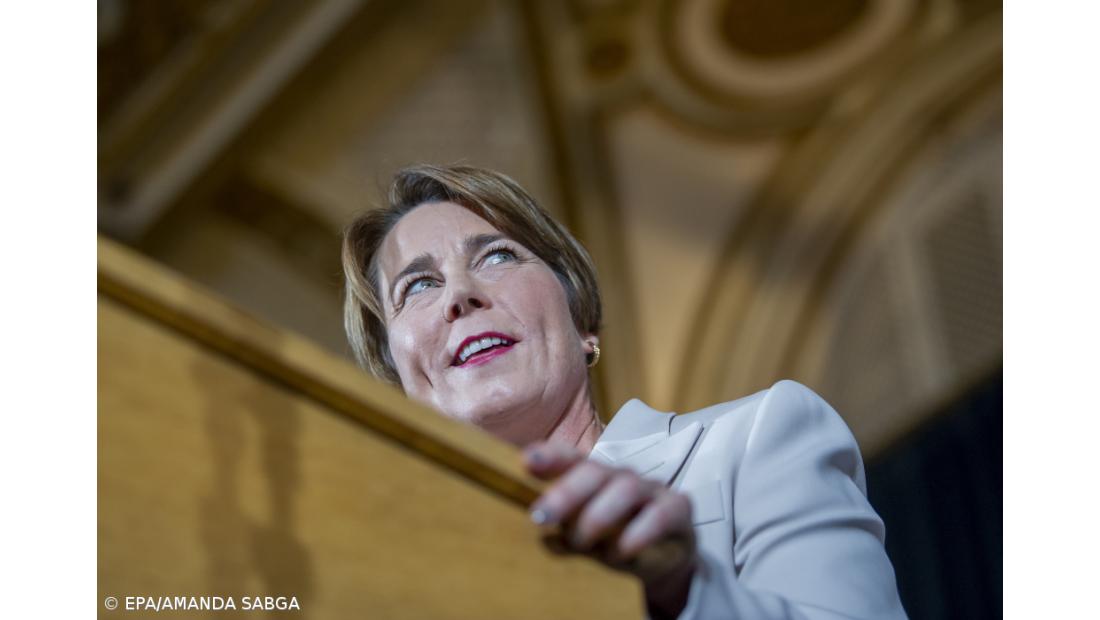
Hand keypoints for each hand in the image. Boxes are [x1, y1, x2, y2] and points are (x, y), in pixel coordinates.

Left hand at [523, 440, 697, 617]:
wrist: (666, 559)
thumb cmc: (616, 542)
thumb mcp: (586, 540)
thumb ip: (565, 535)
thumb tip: (542, 539)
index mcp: (594, 478)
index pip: (571, 459)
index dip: (550, 457)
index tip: (526, 462)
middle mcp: (621, 476)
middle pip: (594, 471)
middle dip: (565, 492)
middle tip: (540, 516)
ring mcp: (651, 489)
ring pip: (624, 488)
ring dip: (598, 516)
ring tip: (581, 543)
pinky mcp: (678, 509)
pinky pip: (659, 514)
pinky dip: (637, 534)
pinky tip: (620, 552)